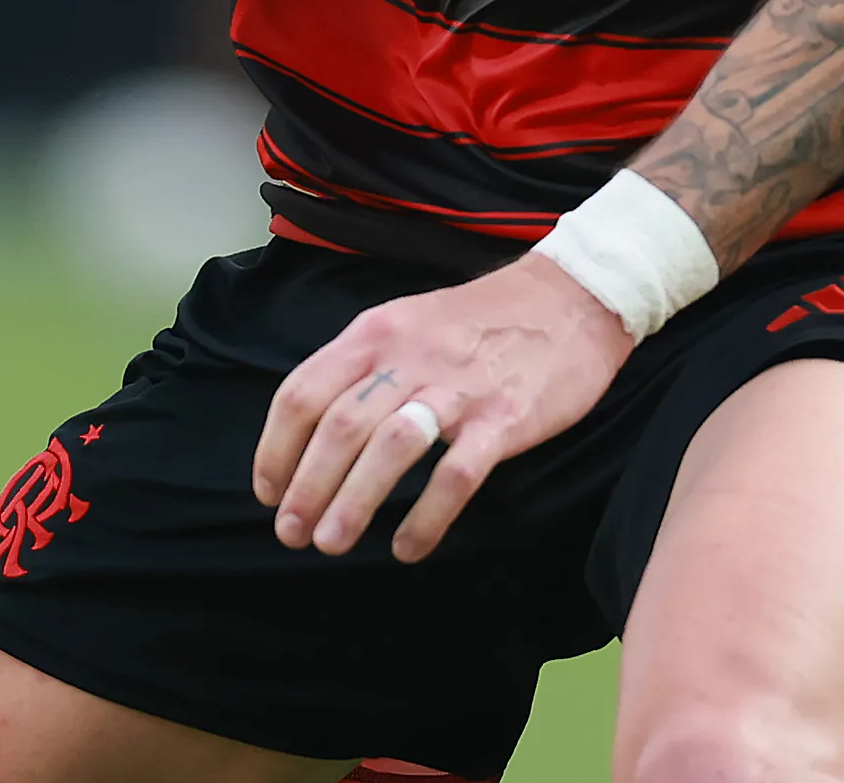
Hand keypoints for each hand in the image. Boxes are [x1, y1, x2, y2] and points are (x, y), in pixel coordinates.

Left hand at [254, 251, 632, 562]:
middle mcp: (410, 357)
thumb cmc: (482, 319)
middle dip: (306, 488)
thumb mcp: (408, 321)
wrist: (573, 297)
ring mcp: (459, 387)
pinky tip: (407, 546)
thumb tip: (313, 433)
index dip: (276, 450)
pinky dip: (425, 516)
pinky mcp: (506, 417)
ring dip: (352, 503)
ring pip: (389, 448)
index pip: (303, 393)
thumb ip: (363, 367)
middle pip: (339, 427)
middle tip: (292, 534)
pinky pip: (456, 474)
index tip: (270, 494)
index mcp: (377, 332)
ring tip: (332, 543)